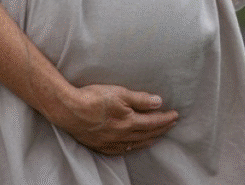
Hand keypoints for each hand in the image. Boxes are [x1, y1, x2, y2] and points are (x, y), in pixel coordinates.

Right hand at [52, 84, 178, 155]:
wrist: (68, 110)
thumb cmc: (93, 98)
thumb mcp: (120, 93)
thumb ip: (141, 99)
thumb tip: (159, 102)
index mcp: (128, 122)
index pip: (153, 122)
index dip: (166, 119)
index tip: (175, 115)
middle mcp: (121, 135)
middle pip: (147, 134)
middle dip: (161, 129)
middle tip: (171, 124)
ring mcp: (110, 142)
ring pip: (135, 144)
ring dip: (148, 139)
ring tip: (157, 136)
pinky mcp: (99, 145)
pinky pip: (120, 151)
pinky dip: (131, 148)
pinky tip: (132, 146)